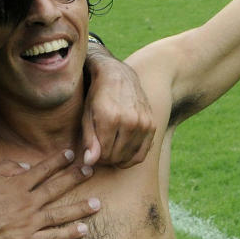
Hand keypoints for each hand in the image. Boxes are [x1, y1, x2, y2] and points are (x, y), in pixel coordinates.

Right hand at [0, 150, 98, 238]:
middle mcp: (28, 202)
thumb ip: (6, 168)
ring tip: (97, 203)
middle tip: (91, 170)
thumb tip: (26, 167)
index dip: (58, 161)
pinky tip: (84, 230)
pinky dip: (69, 234)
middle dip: (75, 178)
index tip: (71, 154)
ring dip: (80, 208)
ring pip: (60, 213)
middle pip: (56, 188)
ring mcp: (29, 223)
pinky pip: (53, 237)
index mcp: (17, 185)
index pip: (43, 170)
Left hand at [82, 42, 154, 166]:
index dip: (96, 157)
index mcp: (111, 118)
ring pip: (130, 157)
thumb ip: (89, 140)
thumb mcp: (87, 115)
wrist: (119, 76)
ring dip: (119, 158)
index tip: (93, 150)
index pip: (103, 155)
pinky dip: (133, 157)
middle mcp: (130, 120)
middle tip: (101, 150)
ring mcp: (144, 123)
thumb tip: (90, 162)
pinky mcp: (152, 124)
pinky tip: (124, 151)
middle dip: (107, 158)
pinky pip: (143, 152)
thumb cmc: (97, 96)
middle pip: (117, 157)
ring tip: (111, 149)